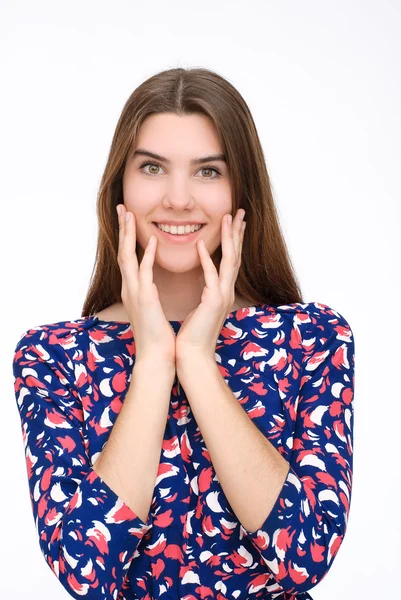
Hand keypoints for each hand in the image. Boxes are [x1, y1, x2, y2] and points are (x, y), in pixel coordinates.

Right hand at [116, 204, 176, 370]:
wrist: (156, 357)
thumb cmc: (156, 335)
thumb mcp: (151, 309)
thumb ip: (148, 294)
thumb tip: (150, 284)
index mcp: (133, 290)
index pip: (128, 258)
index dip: (127, 237)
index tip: (128, 218)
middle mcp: (129, 289)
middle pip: (122, 252)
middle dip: (121, 229)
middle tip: (121, 207)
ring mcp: (134, 293)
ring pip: (127, 258)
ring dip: (127, 235)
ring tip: (128, 214)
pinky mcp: (144, 300)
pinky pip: (144, 273)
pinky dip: (146, 255)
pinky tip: (151, 240)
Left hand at [175, 209, 245, 366]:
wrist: (193, 357)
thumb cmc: (194, 334)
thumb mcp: (202, 308)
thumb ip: (206, 292)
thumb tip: (205, 283)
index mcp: (223, 291)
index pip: (230, 260)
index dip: (233, 240)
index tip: (234, 221)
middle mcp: (226, 291)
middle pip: (235, 255)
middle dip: (237, 232)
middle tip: (239, 211)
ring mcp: (223, 296)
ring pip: (229, 261)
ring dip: (228, 238)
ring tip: (227, 218)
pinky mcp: (213, 303)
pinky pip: (210, 276)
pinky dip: (206, 259)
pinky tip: (200, 244)